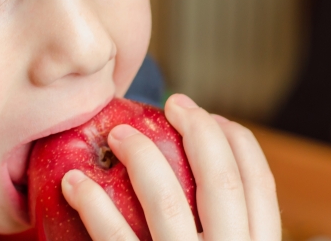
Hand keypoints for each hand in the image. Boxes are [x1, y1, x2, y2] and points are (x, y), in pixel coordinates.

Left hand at [61, 94, 280, 240]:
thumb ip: (233, 236)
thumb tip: (231, 199)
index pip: (259, 183)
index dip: (236, 140)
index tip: (210, 116)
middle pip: (221, 178)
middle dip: (198, 129)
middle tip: (172, 103)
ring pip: (167, 199)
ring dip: (141, 155)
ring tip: (117, 135)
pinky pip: (114, 240)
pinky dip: (91, 203)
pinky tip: (72, 182)